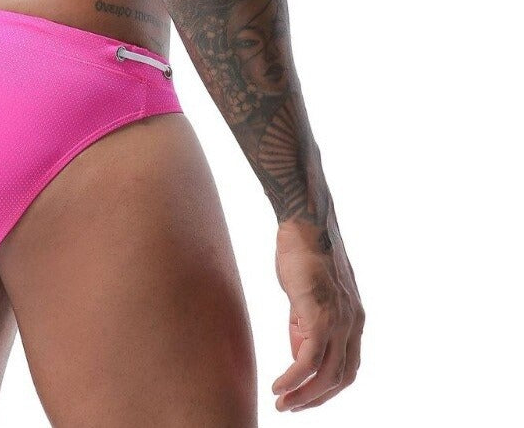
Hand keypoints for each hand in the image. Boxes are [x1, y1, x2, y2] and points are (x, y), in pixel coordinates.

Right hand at [271, 215, 363, 411]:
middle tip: (291, 408)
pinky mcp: (319, 316)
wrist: (304, 224)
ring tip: (282, 403)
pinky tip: (278, 386)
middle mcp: (353, 324)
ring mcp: (339, 321)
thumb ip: (306, 324)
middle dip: (316, 398)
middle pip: (341, 378)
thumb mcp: (308, 293)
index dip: (327, 387)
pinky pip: (308, 360)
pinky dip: (293, 378)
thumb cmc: (302, 252)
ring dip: (303, 395)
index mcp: (354, 319)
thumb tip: (299, 355)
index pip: (347, 367)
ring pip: (326, 375)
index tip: (305, 396)